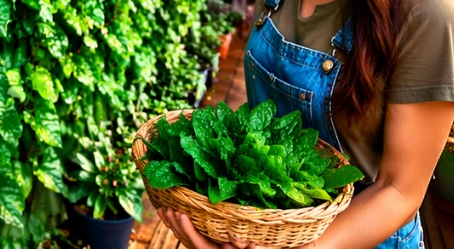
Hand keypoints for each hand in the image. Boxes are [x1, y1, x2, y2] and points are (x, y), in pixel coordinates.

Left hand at [157, 208, 310, 248]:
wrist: (290, 247)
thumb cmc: (280, 245)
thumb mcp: (269, 247)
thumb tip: (246, 242)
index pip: (200, 245)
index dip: (188, 230)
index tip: (179, 214)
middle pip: (189, 241)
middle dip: (175, 225)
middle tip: (165, 209)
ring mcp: (215, 245)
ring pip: (189, 237)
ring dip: (175, 223)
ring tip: (163, 209)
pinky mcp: (217, 240)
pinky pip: (196, 233)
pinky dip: (185, 222)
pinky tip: (176, 209)